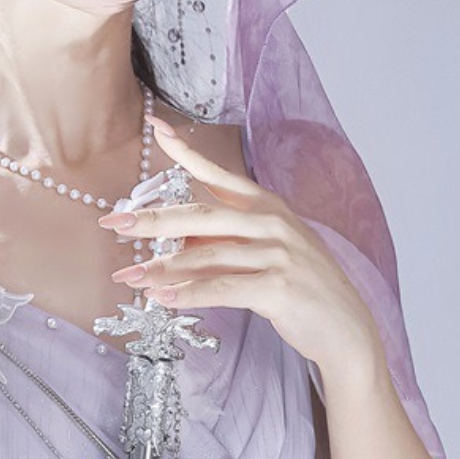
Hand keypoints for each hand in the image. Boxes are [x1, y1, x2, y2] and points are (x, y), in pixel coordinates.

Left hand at [99, 117, 381, 375]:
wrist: (345, 328)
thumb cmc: (302, 288)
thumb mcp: (269, 251)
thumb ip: (228, 239)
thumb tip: (177, 240)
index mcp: (268, 207)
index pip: (221, 175)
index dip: (188, 153)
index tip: (158, 130)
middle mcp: (273, 223)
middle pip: (201, 216)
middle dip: (153, 219)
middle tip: (115, 223)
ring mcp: (278, 254)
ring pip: (205, 257)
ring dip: (161, 269)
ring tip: (128, 276)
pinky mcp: (277, 287)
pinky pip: (221, 289)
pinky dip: (187, 294)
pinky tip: (161, 298)